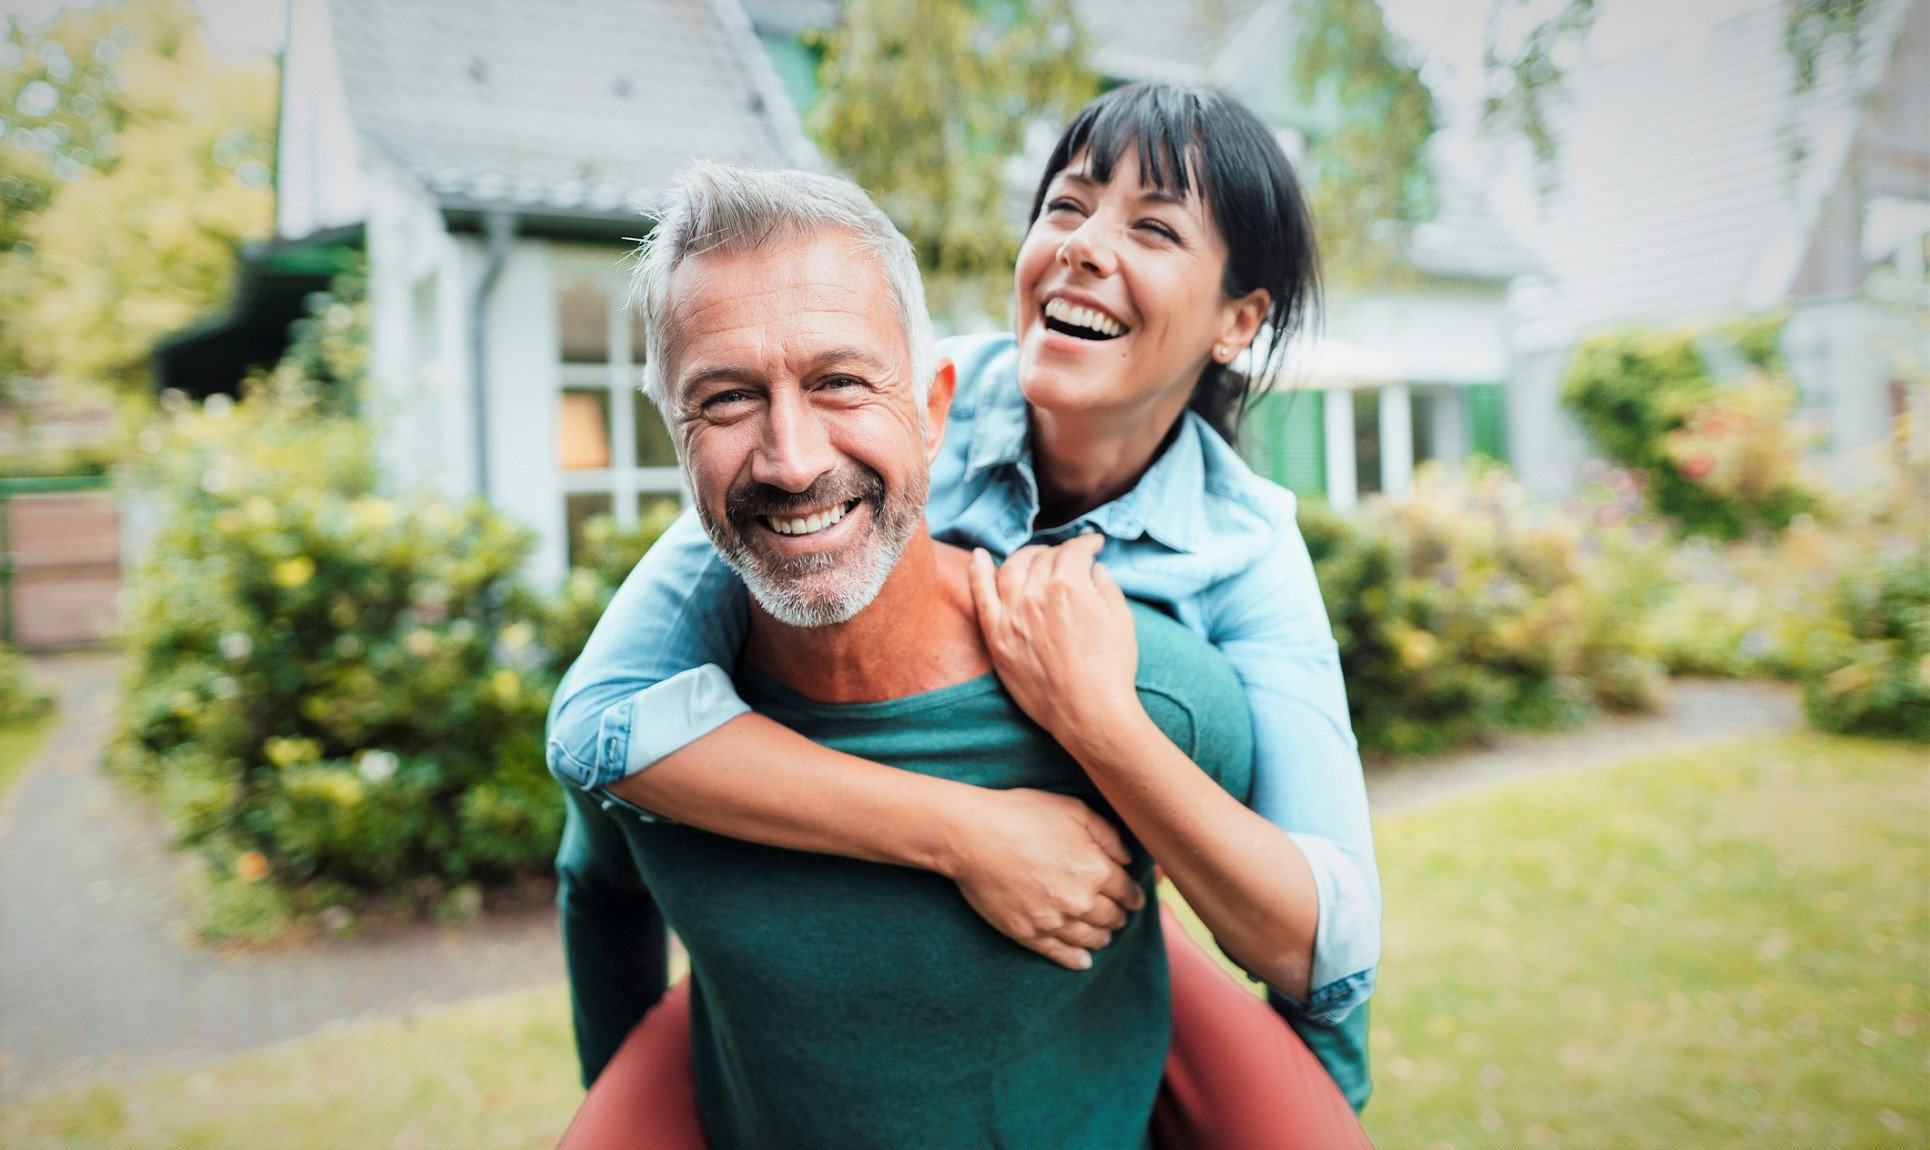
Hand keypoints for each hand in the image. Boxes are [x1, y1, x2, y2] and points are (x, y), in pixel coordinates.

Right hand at [940, 786, 1146, 970]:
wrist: (972, 836)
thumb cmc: (1022, 814)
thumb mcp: (1073, 809)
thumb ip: (1107, 834)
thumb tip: (1127, 858)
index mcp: (1095, 869)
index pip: (1127, 892)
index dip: (1134, 896)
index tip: (1135, 899)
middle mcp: (1080, 901)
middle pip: (1111, 918)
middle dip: (1119, 916)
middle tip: (1119, 915)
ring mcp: (1054, 921)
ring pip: (1089, 938)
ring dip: (1102, 937)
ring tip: (1104, 935)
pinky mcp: (1028, 933)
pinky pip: (1060, 954)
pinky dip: (1076, 959)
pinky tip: (1083, 961)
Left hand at [968, 535, 1138, 750]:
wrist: (1089, 712)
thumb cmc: (1111, 669)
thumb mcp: (1121, 619)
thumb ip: (1106, 586)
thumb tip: (1094, 569)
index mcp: (1069, 585)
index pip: (1074, 550)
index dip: (1087, 544)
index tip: (1094, 546)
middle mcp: (1036, 594)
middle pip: (1043, 558)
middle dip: (1060, 552)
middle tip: (1069, 559)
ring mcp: (1012, 615)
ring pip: (1011, 568)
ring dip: (1025, 557)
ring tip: (1035, 558)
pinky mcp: (997, 637)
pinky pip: (980, 595)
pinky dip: (978, 571)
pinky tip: (979, 556)